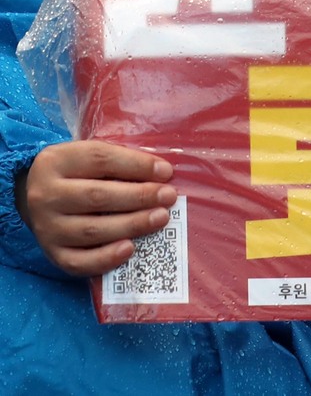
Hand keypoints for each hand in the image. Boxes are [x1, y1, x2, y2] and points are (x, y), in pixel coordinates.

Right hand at [16, 140, 176, 276]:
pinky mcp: (52, 254)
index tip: (166, 172)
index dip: (136, 165)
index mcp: (56, 161)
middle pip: (97, 196)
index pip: (100, 159)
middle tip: (168, 197)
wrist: (34, 196)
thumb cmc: (75, 172)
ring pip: (92, 230)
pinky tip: (131, 248)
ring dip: (132, 225)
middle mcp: (46, 195)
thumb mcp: (87, 155)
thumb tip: (161, 173)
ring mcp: (46, 228)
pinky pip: (79, 262)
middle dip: (139, 196)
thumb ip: (119, 161)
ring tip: (160, 218)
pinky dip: (106, 258)